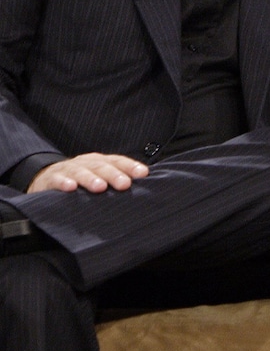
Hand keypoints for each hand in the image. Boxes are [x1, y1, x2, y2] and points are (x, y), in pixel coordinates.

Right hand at [28, 153, 149, 193]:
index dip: (130, 166)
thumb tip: (143, 189)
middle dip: (114, 175)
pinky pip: (57, 180)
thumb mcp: (98, 177)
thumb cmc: (80, 180)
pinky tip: (70, 188)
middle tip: (125, 184)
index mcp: (100, 161)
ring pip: (81, 172)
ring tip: (100, 187)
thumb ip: (115, 181)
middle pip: (101, 166)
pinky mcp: (51, 179)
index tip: (143, 174)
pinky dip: (64, 183)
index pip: (117, 161)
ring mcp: (68, 170)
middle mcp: (86, 162)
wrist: (45, 177)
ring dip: (91, 179)